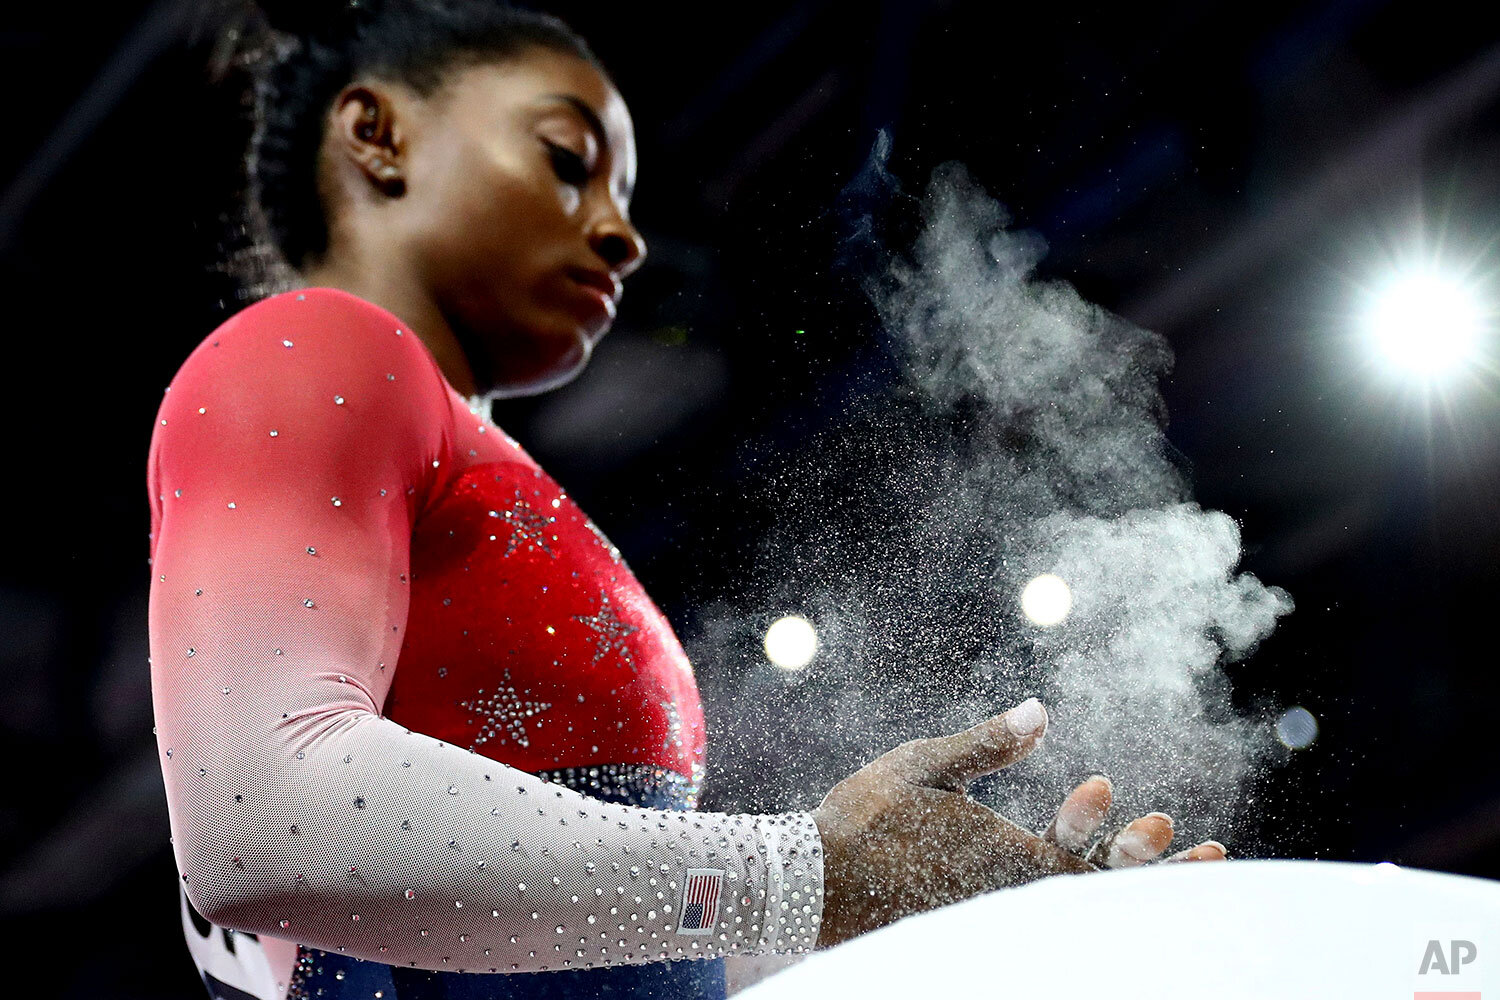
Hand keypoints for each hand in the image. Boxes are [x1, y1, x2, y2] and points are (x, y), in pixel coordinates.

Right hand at [810, 698, 1224, 948]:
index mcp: (1006, 861)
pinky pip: (1049, 920)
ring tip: (1191, 865)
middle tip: (1216, 853)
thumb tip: (1044, 711)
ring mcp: (1000, 917)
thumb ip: (986, 744)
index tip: (1128, 799)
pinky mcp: (979, 924)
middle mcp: (1014, 899)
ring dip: (1142, 889)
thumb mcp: (924, 767)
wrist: (814, 884)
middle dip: (1162, 875)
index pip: (1088, 860)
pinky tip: (1111, 886)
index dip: (1126, 840)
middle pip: (1106, 897)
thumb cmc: (865, 821)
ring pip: (1086, 913)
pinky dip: (1093, 905)